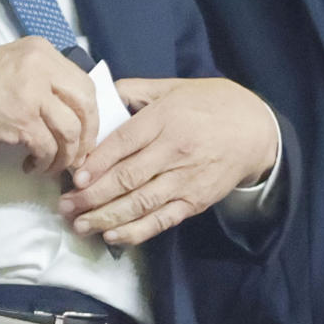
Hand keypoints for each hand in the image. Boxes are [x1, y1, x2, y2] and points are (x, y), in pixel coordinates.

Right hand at [0, 39, 97, 176]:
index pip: (85, 83)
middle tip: (77, 156)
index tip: (83, 134)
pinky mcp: (20, 119)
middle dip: (87, 136)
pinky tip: (31, 166)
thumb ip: (42, 78)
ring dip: (66, 156)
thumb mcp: (12, 65)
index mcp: (42, 51)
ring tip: (51, 165)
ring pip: (71, 130)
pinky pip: (48, 148)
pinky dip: (45, 163)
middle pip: (86, 105)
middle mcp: (42, 67)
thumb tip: (68, 111)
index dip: (90, 114)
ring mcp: (32, 92)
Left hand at [58, 77, 279, 247]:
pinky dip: (137, 231)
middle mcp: (175, 149)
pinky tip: (113, 236)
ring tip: (80, 225)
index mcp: (166, 118)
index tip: (74, 176)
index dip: (97, 162)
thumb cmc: (212, 104)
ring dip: (107, 217)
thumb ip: (136, 90)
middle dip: (91, 196)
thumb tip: (101, 95)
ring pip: (140, 203)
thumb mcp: (174, 87)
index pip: (124, 142)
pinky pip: (162, 220)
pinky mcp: (196, 201)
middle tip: (65, 207)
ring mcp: (186, 178)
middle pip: (127, 177)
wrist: (257, 130)